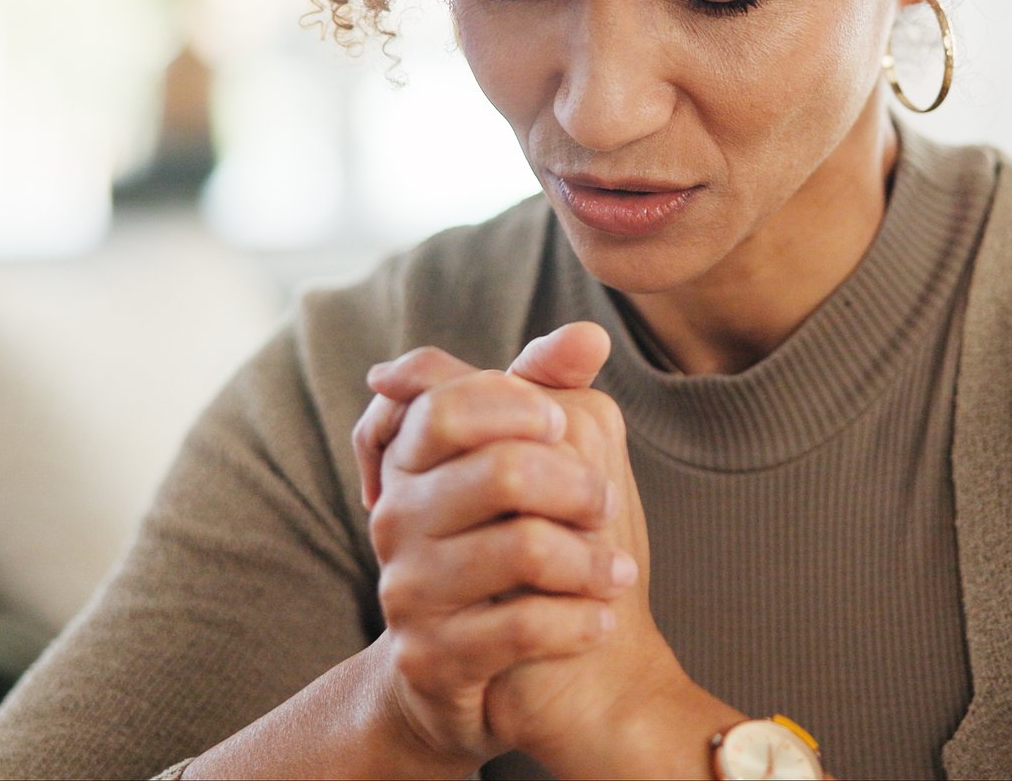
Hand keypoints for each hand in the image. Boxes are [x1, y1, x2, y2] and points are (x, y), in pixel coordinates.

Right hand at [361, 326, 744, 777]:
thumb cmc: (521, 548)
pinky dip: (579, 622)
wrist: (493, 677)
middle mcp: (395, 519)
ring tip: (616, 574)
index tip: (562, 429)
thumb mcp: (529, 461)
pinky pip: (522, 627)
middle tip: (605, 507)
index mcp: (411, 461)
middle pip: (503, 470)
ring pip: (524, 548)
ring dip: (592, 562)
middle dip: (578, 487)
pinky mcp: (429, 658)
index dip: (521, 407)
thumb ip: (547, 391)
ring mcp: (406, 590)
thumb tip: (590, 335)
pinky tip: (600, 620)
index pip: (450, 405)